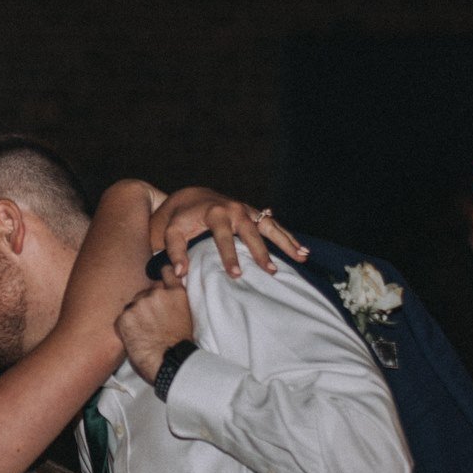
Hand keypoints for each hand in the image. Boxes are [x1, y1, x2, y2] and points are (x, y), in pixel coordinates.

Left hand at [116, 281, 193, 382]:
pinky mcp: (125, 316)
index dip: (161, 275)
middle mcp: (157, 294)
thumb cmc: (178, 344)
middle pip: (146, 291)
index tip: (158, 282)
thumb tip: (165, 295)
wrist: (168, 362)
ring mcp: (140, 304)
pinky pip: (122, 317)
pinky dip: (126, 326)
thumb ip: (174, 300)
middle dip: (147, 303)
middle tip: (151, 322)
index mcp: (175, 293)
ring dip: (135, 314)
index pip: (166, 271)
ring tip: (144, 332)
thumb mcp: (185, 315)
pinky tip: (135, 337)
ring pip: (133, 304)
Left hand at [149, 188, 308, 280]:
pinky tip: (303, 251)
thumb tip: (180, 273)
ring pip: (269, 226)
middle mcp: (234, 209)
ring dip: (286, 241)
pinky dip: (288, 238)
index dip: (228, 255)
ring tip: (302, 257)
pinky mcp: (254, 214)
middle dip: (261, 251)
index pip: (222, 235)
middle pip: (250, 231)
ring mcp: (247, 210)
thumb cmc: (179, 219)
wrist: (190, 198)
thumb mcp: (170, 232)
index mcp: (213, 212)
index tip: (235, 274)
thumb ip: (174, 251)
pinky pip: (274, 226)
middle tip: (270, 271)